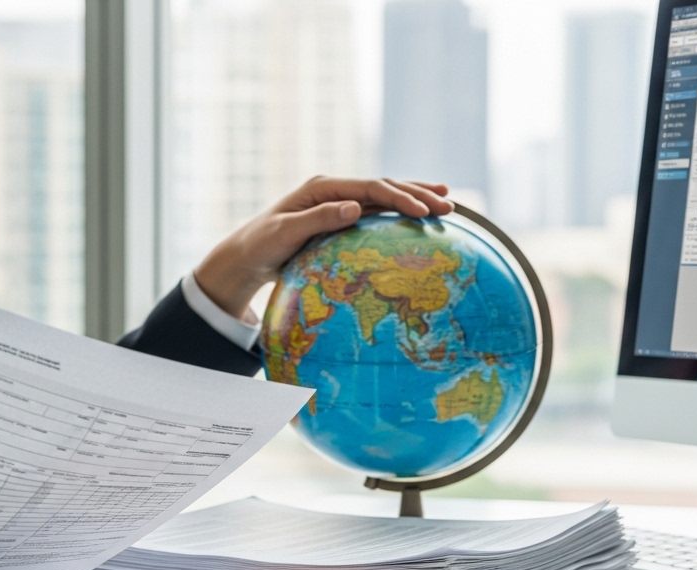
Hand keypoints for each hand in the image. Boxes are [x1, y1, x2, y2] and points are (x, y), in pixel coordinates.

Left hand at [192, 176, 454, 319]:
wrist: (247, 255)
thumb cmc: (262, 245)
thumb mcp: (286, 233)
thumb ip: (319, 219)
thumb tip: (356, 207)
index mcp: (323, 187)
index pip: (370, 187)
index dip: (399, 198)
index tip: (423, 213)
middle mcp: (335, 189)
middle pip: (384, 186)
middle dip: (418, 195)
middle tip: (449, 207)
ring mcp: (340, 201)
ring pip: (386, 196)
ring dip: (416, 199)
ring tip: (447, 203)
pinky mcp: (343, 217)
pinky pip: (378, 211)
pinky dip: (401, 211)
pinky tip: (421, 214)